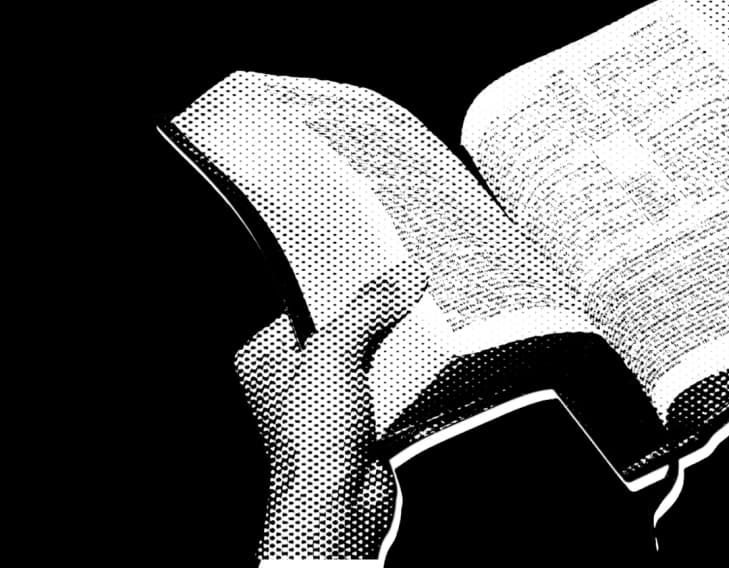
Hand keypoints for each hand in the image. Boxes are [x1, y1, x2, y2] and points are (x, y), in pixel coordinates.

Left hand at [235, 264, 426, 560]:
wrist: (341, 504)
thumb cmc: (311, 441)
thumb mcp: (333, 352)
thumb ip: (368, 306)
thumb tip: (400, 276)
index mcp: (269, 353)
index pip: (309, 297)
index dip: (345, 279)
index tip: (378, 262)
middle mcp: (297, 374)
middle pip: (346, 321)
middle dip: (376, 311)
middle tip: (403, 289)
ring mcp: (332, 396)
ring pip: (373, 349)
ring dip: (396, 342)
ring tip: (417, 319)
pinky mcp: (364, 415)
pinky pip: (391, 377)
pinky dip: (408, 370)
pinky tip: (421, 356)